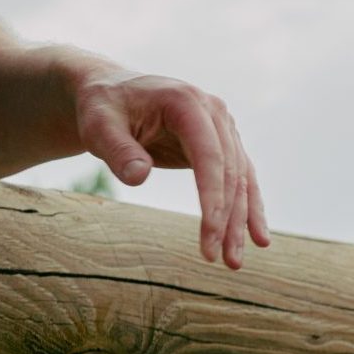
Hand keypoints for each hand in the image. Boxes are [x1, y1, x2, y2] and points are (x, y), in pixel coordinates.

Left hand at [72, 69, 268, 268]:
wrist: (108, 92)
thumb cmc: (101, 108)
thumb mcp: (98, 126)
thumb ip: (117, 150)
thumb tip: (139, 177)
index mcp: (186, 101)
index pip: (210, 155)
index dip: (212, 196)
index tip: (211, 233)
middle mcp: (213, 112)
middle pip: (231, 171)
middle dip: (227, 218)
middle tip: (221, 260)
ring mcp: (221, 127)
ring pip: (240, 179)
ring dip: (240, 221)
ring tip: (234, 261)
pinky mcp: (220, 143)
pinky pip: (239, 178)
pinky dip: (245, 208)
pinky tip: (255, 238)